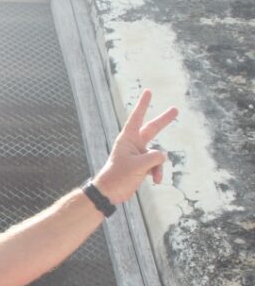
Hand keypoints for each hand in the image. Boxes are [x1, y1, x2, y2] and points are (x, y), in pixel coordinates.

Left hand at [93, 89, 177, 203]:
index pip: (136, 117)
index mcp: (127, 139)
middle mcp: (133, 144)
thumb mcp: (139, 165)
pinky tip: (154, 181)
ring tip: (153, 176)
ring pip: (158, 155)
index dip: (143, 104)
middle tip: (175, 109)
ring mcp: (139, 155)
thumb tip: (162, 156)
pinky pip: (156, 166)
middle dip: (164, 120)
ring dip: (158, 167)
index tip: (148, 91)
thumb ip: (155, 157)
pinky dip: (157, 173)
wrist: (110, 193)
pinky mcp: (142, 166)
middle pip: (152, 129)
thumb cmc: (118, 176)